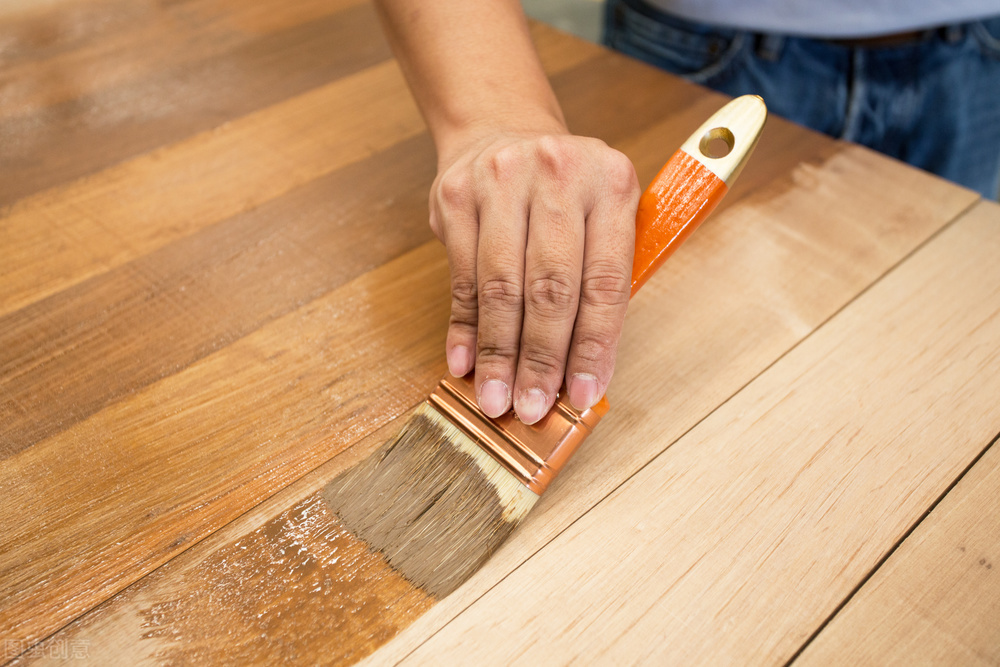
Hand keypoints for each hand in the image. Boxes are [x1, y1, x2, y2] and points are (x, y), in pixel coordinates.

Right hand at [430, 130, 638, 423]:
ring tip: (498, 398)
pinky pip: (461, 276)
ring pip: (502, 286)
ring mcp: (502, 181)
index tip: (583, 393)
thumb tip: (583, 373)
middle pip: (551, 286)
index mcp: (612, 183)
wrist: (501, 130)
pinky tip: (466, 363)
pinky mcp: (456, 196)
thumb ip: (599, 281)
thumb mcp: (601, 215)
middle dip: (542, 358)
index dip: (593, 345)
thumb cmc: (562, 192)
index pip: (604, 280)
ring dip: (500, 352)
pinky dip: (465, 327)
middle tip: (533, 408)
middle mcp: (558, 175)